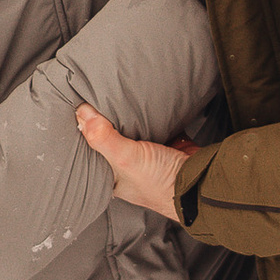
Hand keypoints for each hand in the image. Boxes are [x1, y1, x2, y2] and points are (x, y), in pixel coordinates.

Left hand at [76, 103, 190, 220]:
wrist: (202, 182)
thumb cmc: (162, 183)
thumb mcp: (126, 159)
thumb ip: (103, 137)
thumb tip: (82, 113)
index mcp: (113, 178)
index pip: (91, 153)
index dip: (84, 135)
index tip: (77, 111)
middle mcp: (129, 168)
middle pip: (112, 139)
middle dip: (106, 123)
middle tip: (96, 98)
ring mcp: (150, 156)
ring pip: (133, 131)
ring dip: (129, 116)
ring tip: (117, 96)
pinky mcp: (168, 143)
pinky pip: (156, 124)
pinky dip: (153, 114)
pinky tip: (147, 102)